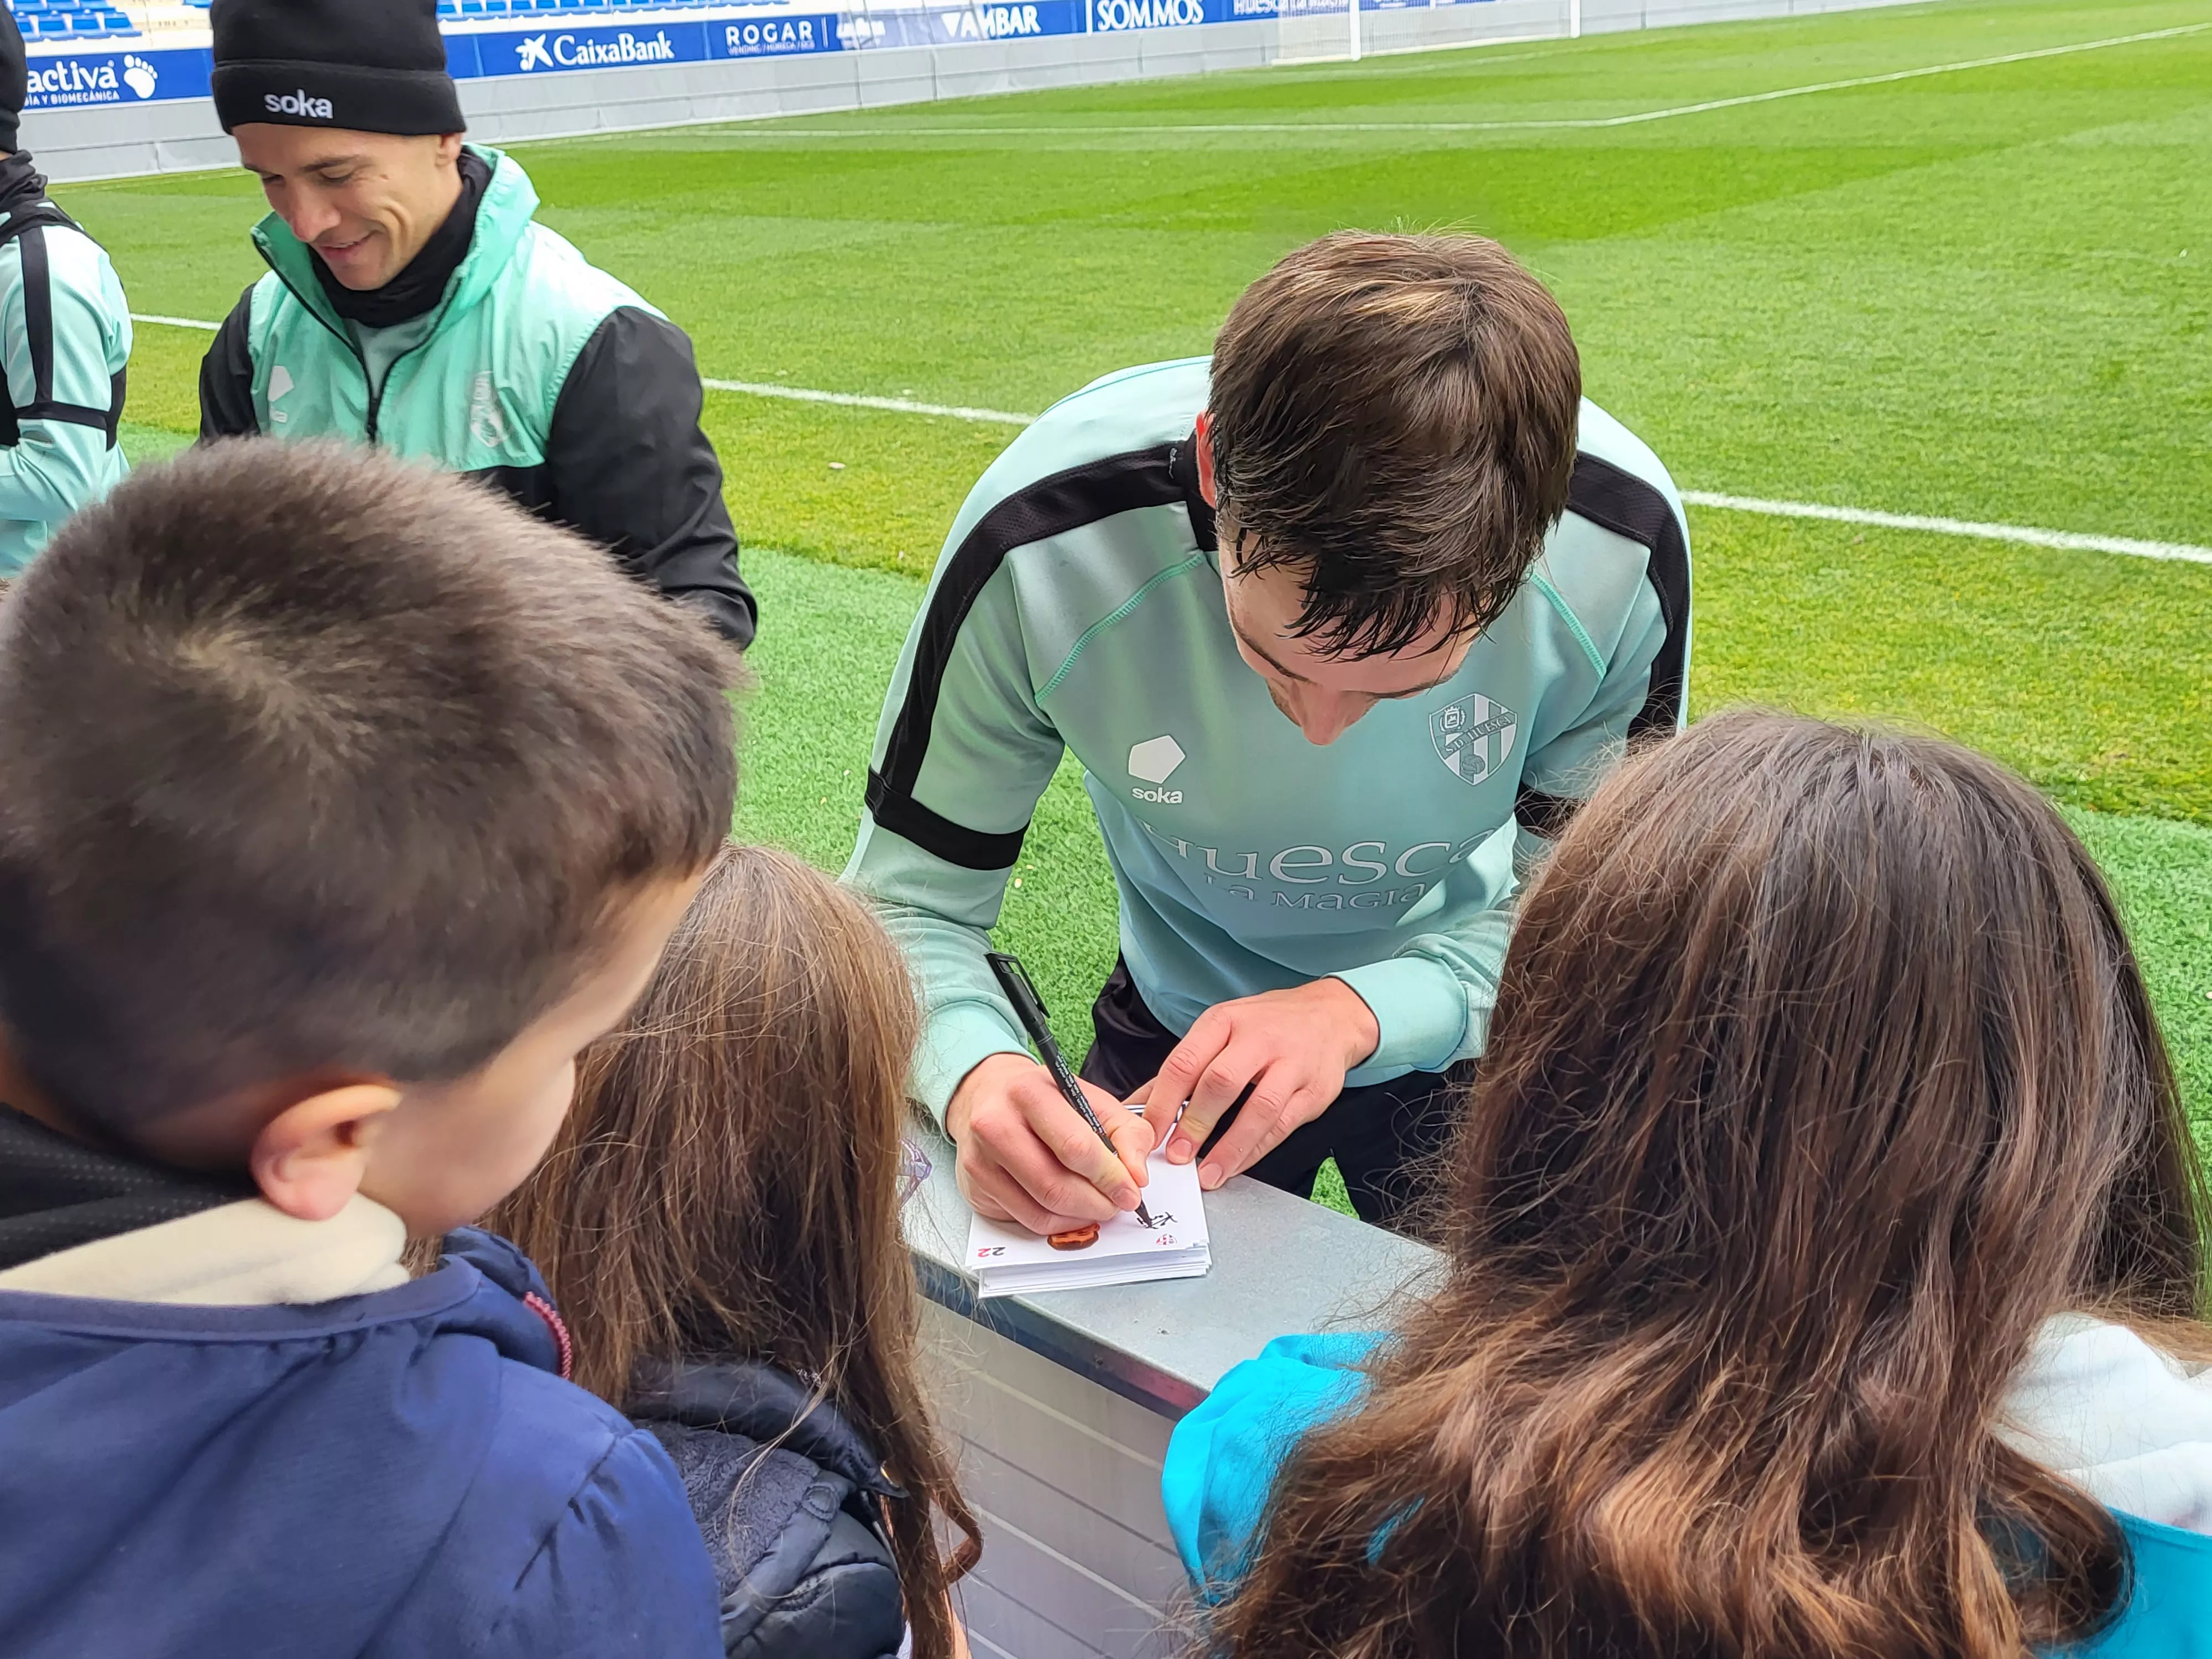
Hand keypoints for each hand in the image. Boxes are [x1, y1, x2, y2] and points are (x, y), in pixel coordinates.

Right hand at [946, 1053, 1154, 1236]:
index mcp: (1029, 1092)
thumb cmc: (1044, 1099)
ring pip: (1041, 1209)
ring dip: (1081, 1216)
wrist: (988, 1095)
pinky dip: (1058, 1223)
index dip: (1110, 1176)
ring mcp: (980, 1159)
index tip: (1131, 1191)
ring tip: (1099, 1205)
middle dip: (1097, 1202)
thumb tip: (1136, 1174)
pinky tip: (1072, 1210)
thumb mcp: (1091, 1100)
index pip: (1075, 1146)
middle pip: (1055, 1185)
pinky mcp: (976, 1187)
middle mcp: (995, 1124)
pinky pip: (1026, 1219)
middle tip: (1117, 1204)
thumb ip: (1126, 1132)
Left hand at [1145, 978, 1378, 1191]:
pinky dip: (1256, 1150)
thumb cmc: (1267, 1026)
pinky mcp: (1314, 1090)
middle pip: (1221, 1082)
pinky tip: (1237, 1165)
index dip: (1163, 1101)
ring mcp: (1291, 1064)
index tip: (1147, 1133)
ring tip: (1207, 1174)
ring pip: (1259, 1109)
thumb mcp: (1222, 1030)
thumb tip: (1137, 1105)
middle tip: (1175, 1156)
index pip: (1185, 1061)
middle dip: (1195, 1124)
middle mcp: (1258, 1038)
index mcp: (1224, 1021)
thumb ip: (1183, 1068)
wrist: (1331, 1016)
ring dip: (1229, 1146)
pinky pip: (1283, 1125)